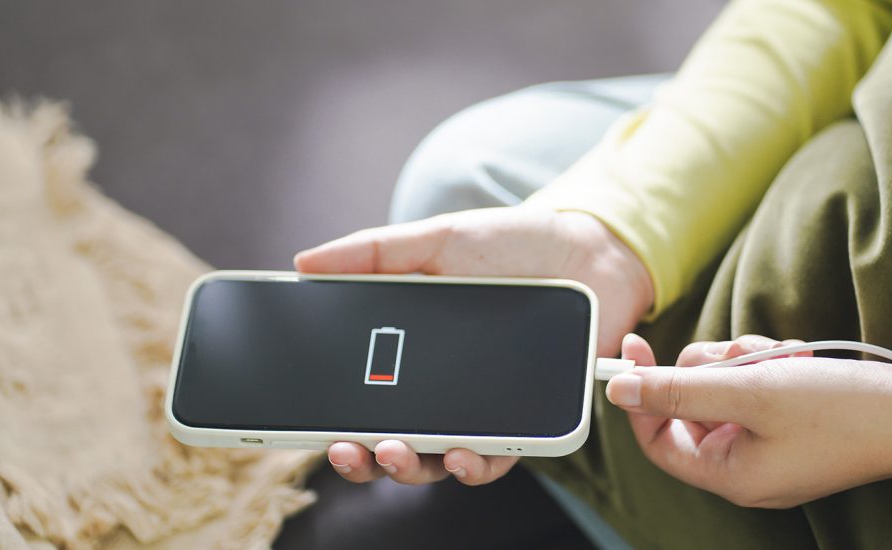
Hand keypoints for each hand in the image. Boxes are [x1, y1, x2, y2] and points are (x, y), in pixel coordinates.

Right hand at [295, 206, 653, 485]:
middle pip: (391, 441)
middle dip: (364, 458)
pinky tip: (460, 455)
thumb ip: (374, 253)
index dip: (336, 421)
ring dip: (410, 468)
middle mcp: (442, 391)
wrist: (588, 251)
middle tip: (348, 449)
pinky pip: (498, 458)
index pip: (364, 398)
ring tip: (396, 452)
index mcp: (411, 354)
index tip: (314, 427)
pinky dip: (476, 465)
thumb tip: (304, 263)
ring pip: (438, 460)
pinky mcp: (527, 420)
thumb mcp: (436, 241)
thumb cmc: (510, 245)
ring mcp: (483, 410)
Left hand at [606, 335, 891, 508]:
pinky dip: (770, 368)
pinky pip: (758, 390)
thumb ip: (677, 390)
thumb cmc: (843, 410)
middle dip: (710, 369)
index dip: (640, 392)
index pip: (657, 438)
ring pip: (725, 390)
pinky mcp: (795, 428)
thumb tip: (618, 389)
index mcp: (730, 476)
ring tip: (779, 357)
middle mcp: (747, 469)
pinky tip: (797, 360)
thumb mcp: (748, 391)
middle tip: (739, 353)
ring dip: (744, 363)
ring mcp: (773, 449)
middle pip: (691, 408)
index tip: (633, 344)